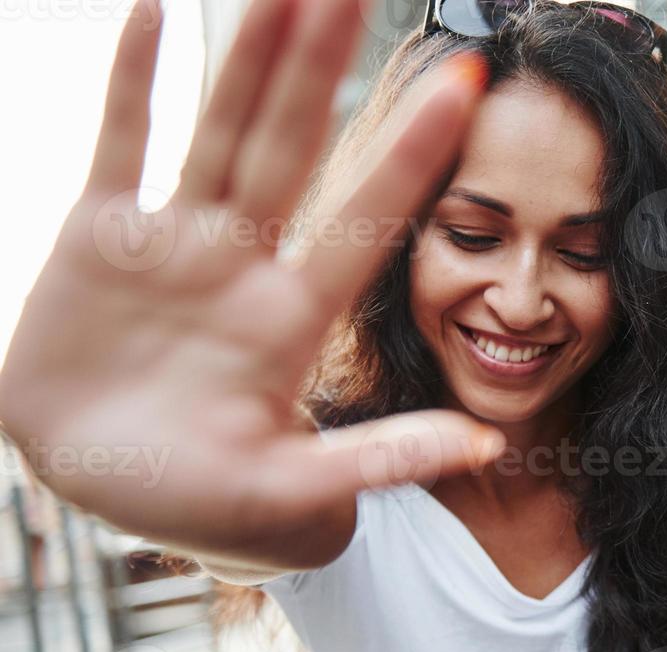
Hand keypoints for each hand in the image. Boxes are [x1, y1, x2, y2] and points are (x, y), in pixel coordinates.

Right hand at [0, 0, 502, 560]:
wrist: (95, 491)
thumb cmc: (202, 503)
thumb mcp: (294, 491)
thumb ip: (381, 460)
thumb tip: (487, 447)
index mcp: (294, 318)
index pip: (366, 219)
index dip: (412, 154)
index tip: (468, 88)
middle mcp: (243, 264)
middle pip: (294, 147)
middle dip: (325, 68)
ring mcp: (173, 243)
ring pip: (219, 128)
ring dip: (249, 54)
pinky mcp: (99, 239)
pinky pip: (120, 142)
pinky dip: (133, 81)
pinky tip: (155, 11)